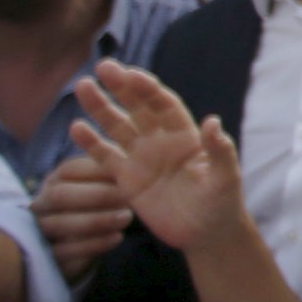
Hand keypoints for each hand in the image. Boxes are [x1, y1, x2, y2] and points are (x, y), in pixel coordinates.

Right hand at [31, 155, 135, 281]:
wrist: (77, 248)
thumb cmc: (96, 207)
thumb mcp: (101, 186)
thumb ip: (113, 167)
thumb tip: (137, 140)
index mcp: (55, 181)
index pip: (70, 169)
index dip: (98, 169)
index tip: (129, 170)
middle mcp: (41, 203)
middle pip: (60, 195)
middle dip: (96, 195)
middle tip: (128, 196)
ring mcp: (39, 230)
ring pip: (59, 224)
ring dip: (96, 220)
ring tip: (127, 217)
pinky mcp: (47, 258)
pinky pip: (65, 251)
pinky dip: (93, 244)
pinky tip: (117, 238)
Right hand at [71, 63, 247, 253]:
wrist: (206, 234)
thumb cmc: (222, 204)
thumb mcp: (225, 178)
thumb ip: (219, 151)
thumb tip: (212, 122)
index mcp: (186, 134)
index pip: (164, 104)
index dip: (148, 89)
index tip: (130, 74)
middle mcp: (161, 140)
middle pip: (138, 107)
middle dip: (122, 87)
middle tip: (103, 67)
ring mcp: (142, 157)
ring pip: (118, 126)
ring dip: (100, 107)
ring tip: (82, 87)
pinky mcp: (127, 179)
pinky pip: (106, 156)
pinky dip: (91, 143)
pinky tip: (75, 127)